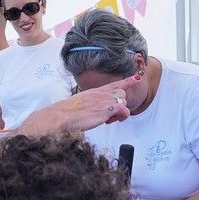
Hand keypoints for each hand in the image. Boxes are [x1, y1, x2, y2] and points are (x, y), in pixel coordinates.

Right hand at [24, 74, 145, 133]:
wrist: (62, 116)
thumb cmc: (67, 113)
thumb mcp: (81, 104)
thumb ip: (92, 104)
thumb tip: (96, 110)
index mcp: (95, 91)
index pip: (114, 84)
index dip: (127, 81)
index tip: (136, 77)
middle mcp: (102, 93)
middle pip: (122, 95)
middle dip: (119, 106)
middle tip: (108, 117)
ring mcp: (105, 99)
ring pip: (124, 102)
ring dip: (119, 114)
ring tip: (106, 120)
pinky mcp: (109, 108)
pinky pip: (125, 111)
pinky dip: (120, 117)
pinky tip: (108, 121)